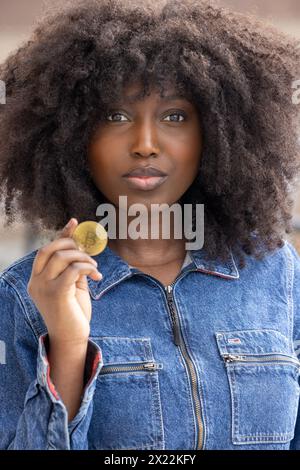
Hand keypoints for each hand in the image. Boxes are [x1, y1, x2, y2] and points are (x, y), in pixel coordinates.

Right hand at [27, 218, 102, 345]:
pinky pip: (73, 269)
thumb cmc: (73, 312)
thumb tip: (80, 246)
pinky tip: (95, 275)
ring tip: (95, 268)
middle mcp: (36, 281)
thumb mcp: (71, 285)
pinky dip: (86, 267)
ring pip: (63, 256)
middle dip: (72, 244)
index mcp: (37, 279)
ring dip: (84, 258)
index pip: (46, 250)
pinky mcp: (57, 293)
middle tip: (88, 253)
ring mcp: (44, 287)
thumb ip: (72, 266)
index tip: (74, 222)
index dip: (61, 234)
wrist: (72, 338)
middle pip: (50, 248)